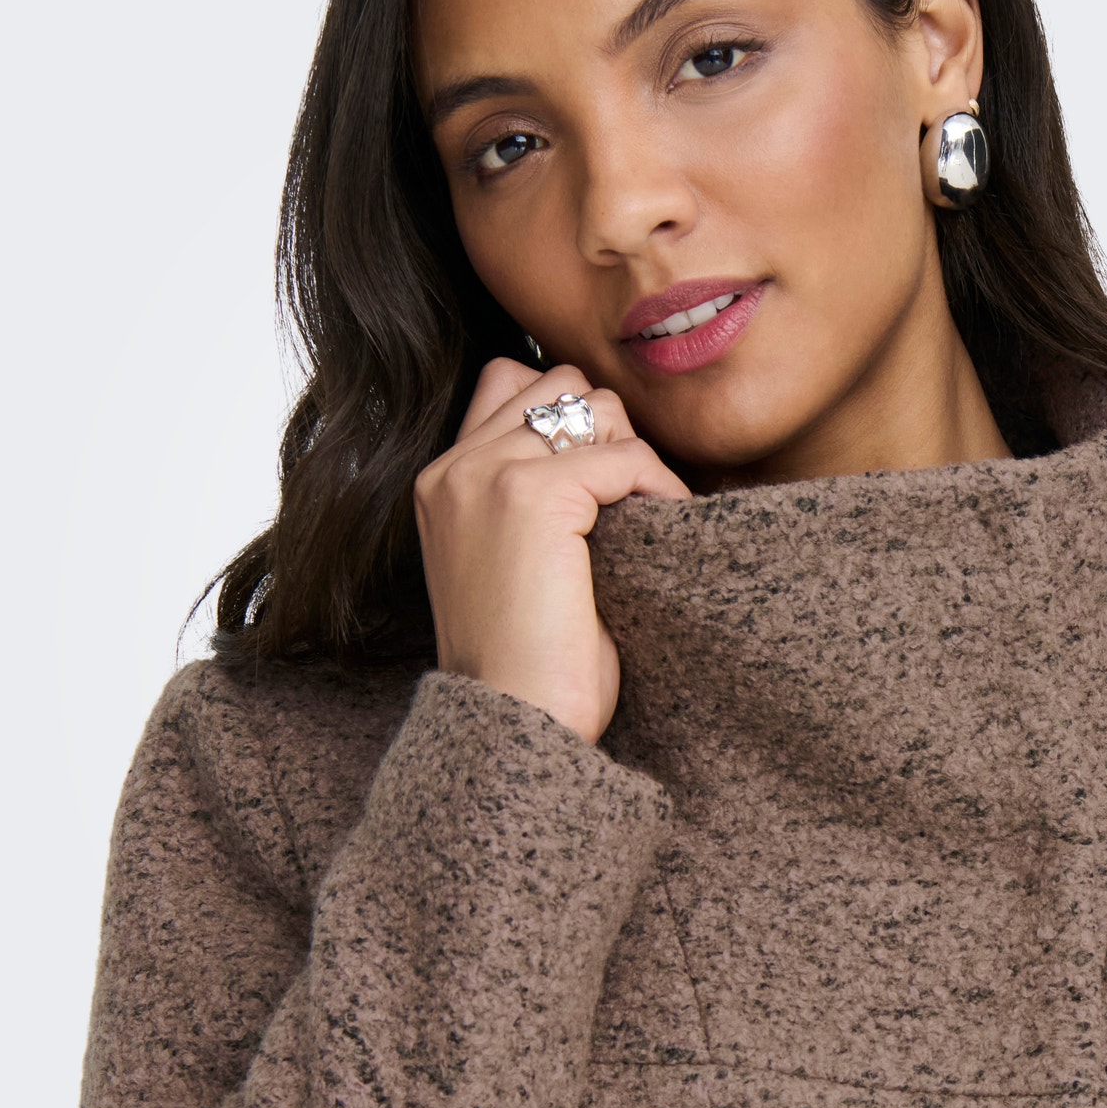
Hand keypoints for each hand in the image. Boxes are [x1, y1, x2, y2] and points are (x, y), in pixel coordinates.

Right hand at [413, 357, 692, 744]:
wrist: (514, 726)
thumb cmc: (528, 667)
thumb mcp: (513, 565)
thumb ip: (533, 497)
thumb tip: (610, 445)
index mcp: (440, 483)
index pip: (510, 382)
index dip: (570, 418)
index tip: (606, 479)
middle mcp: (453, 468)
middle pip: (559, 381)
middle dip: (606, 427)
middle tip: (630, 497)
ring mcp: (487, 475)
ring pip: (594, 406)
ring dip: (632, 452)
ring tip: (644, 513)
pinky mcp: (531, 495)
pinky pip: (626, 456)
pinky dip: (659, 487)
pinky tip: (666, 528)